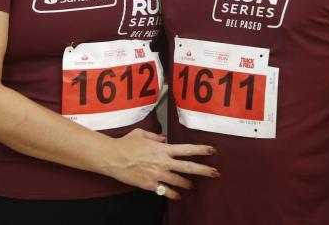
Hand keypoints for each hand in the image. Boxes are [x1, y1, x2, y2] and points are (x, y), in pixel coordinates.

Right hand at [102, 128, 218, 199]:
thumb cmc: (126, 144)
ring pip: (179, 181)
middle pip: (188, 167)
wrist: (113, 157)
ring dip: (188, 183)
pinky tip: (178, 195)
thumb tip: (163, 138)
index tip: (211, 150)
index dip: (201, 150)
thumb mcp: (142, 134)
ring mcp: (157, 174)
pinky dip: (173, 194)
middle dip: (204, 170)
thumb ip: (156, 136)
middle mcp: (163, 162)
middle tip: (215, 173)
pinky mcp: (150, 185)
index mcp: (163, 149)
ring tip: (193, 185)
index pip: (187, 149)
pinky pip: (165, 191)